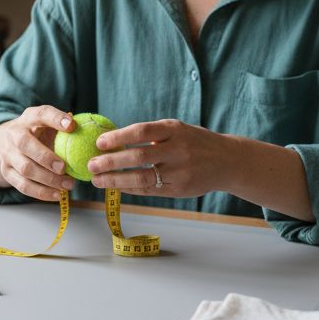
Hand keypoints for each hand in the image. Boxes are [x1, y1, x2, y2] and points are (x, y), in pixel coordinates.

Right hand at [0, 106, 76, 200]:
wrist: (11, 142)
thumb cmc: (39, 133)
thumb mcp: (49, 124)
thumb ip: (65, 127)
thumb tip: (86, 132)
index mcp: (29, 118)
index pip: (41, 114)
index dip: (56, 119)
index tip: (71, 126)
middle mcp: (14, 134)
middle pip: (25, 144)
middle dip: (46, 157)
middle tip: (64, 168)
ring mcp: (7, 154)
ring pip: (25, 169)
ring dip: (48, 180)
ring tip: (69, 184)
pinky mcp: (7, 172)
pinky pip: (23, 186)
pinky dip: (42, 192)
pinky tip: (58, 194)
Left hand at [86, 119, 226, 197]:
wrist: (227, 160)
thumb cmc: (194, 143)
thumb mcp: (177, 130)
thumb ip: (151, 135)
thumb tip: (113, 141)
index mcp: (175, 129)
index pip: (142, 131)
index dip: (118, 137)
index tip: (100, 143)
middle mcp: (178, 149)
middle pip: (138, 156)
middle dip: (111, 162)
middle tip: (91, 164)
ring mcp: (179, 171)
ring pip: (142, 177)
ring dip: (115, 180)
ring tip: (97, 180)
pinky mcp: (179, 189)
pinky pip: (149, 190)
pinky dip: (130, 188)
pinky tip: (116, 187)